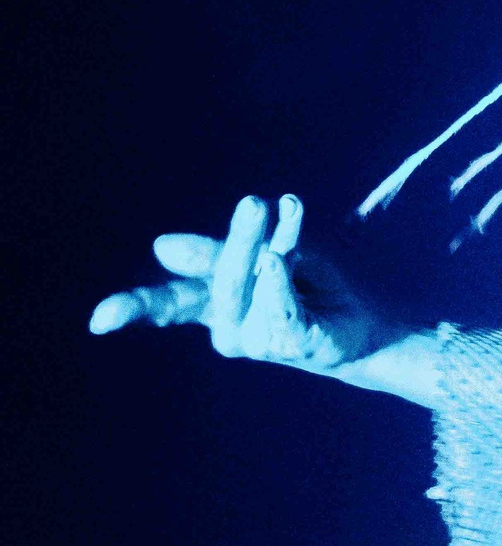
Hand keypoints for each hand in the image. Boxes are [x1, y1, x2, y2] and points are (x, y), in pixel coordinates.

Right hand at [91, 194, 381, 376]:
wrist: (359, 323)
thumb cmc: (304, 283)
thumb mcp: (263, 253)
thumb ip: (219, 253)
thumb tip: (158, 247)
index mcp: (211, 300)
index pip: (166, 302)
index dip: (133, 309)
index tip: (99, 322)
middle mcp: (227, 324)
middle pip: (222, 280)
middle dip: (238, 240)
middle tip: (253, 201)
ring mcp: (257, 339)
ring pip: (253, 285)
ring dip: (270, 246)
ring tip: (278, 210)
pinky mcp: (291, 344)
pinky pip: (282, 309)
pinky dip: (285, 281)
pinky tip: (284, 259)